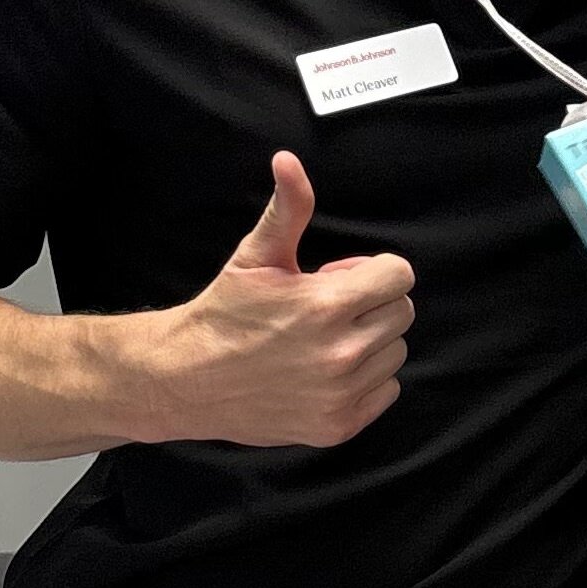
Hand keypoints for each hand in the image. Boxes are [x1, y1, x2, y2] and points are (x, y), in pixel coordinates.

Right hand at [136, 151, 414, 446]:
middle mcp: (341, 354)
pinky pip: (386, 391)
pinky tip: (326, 371)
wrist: (185, 380)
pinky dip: (365, 380)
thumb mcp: (256, 256)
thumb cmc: (223, 314)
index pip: (399, 276)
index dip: (373, 270)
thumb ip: (288, 208)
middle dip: (371, 303)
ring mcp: (341, 395)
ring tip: (323, 340)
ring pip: (394, 352)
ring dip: (369, 342)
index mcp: (327, 306)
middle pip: (401, 312)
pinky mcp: (338, 426)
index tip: (341, 278)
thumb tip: (288, 160)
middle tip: (327, 308)